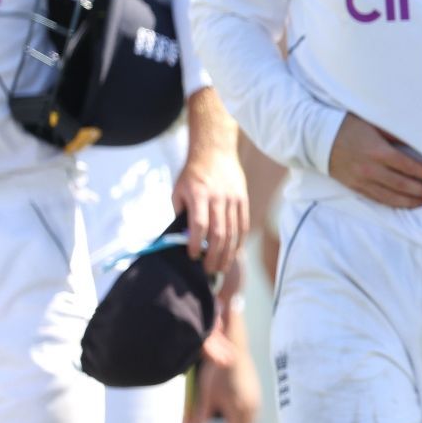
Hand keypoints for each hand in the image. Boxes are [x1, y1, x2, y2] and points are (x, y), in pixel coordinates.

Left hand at [172, 124, 248, 276]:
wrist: (215, 152)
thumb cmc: (192, 174)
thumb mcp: (178, 191)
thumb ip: (180, 213)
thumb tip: (181, 238)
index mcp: (199, 195)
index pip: (199, 224)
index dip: (195, 243)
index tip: (192, 256)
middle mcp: (218, 198)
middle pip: (219, 232)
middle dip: (214, 255)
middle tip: (208, 270)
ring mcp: (233, 199)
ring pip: (233, 232)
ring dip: (227, 253)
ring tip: (221, 267)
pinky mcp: (243, 200)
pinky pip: (243, 225)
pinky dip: (239, 241)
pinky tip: (234, 252)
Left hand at [191, 319, 259, 422]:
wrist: (234, 350)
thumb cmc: (217, 375)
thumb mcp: (205, 398)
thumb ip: (202, 419)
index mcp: (239, 412)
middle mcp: (252, 408)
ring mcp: (256, 400)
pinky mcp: (256, 393)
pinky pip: (252, 413)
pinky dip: (244, 420)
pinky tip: (234, 418)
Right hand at [327, 114, 421, 208]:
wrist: (316, 138)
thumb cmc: (348, 125)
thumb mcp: (373, 123)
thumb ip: (395, 133)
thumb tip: (418, 139)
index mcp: (378, 151)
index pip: (408, 166)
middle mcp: (371, 169)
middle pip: (403, 185)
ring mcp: (362, 181)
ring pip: (392, 196)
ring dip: (412, 201)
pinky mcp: (355, 187)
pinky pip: (379, 199)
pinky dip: (395, 204)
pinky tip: (407, 204)